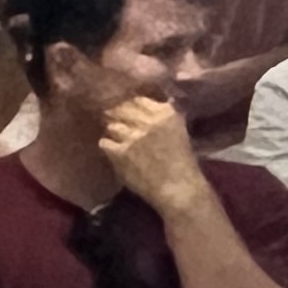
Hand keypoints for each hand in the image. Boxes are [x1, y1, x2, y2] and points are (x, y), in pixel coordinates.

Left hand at [98, 96, 209, 219]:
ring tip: (118, 140)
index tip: (127, 109)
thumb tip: (143, 110)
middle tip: (117, 122)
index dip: (130, 104)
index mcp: (167, 113)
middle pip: (122, 109)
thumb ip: (162, 119)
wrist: (179, 188)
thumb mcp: (178, 131)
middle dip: (118, 115)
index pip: (139, 99)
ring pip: (112, 126)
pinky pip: (104, 143)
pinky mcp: (120, 152)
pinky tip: (114, 153)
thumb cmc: (183, 162)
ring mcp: (133, 136)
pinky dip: (108, 147)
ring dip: (114, 132)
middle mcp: (149, 120)